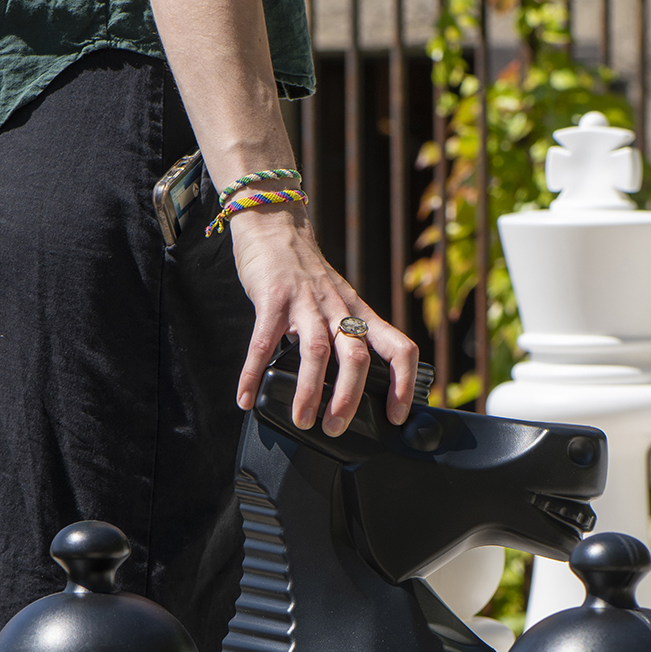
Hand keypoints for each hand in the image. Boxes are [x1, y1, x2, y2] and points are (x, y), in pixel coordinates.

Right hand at [231, 206, 417, 435]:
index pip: (398, 348)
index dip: (403, 384)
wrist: (276, 224)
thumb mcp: (339, 302)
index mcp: (359, 313)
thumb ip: (344, 336)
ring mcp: (306, 304)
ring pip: (317, 352)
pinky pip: (263, 343)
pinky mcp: (272, 299)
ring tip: (302, 420)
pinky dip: (253, 374)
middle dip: (349, 398)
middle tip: (336, 427)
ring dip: (309, 391)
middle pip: (357, 357)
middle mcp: (338, 309)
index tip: (396, 415)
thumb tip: (346, 385)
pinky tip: (246, 397)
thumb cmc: (306, 272)